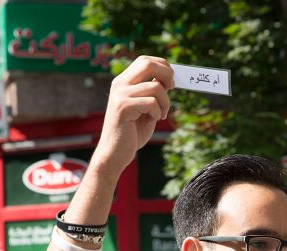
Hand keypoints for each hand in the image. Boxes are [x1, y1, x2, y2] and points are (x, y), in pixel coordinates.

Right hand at [90, 55, 174, 176]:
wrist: (114, 154)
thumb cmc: (131, 133)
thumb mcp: (145, 109)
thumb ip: (152, 93)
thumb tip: (168, 79)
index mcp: (123, 82)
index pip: (144, 61)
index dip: (162, 66)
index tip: (171, 80)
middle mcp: (120, 84)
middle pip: (148, 64)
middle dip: (167, 74)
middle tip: (172, 88)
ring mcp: (120, 95)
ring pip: (155, 87)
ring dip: (166, 102)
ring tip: (161, 115)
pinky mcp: (123, 107)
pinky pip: (152, 103)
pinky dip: (158, 113)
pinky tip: (153, 121)